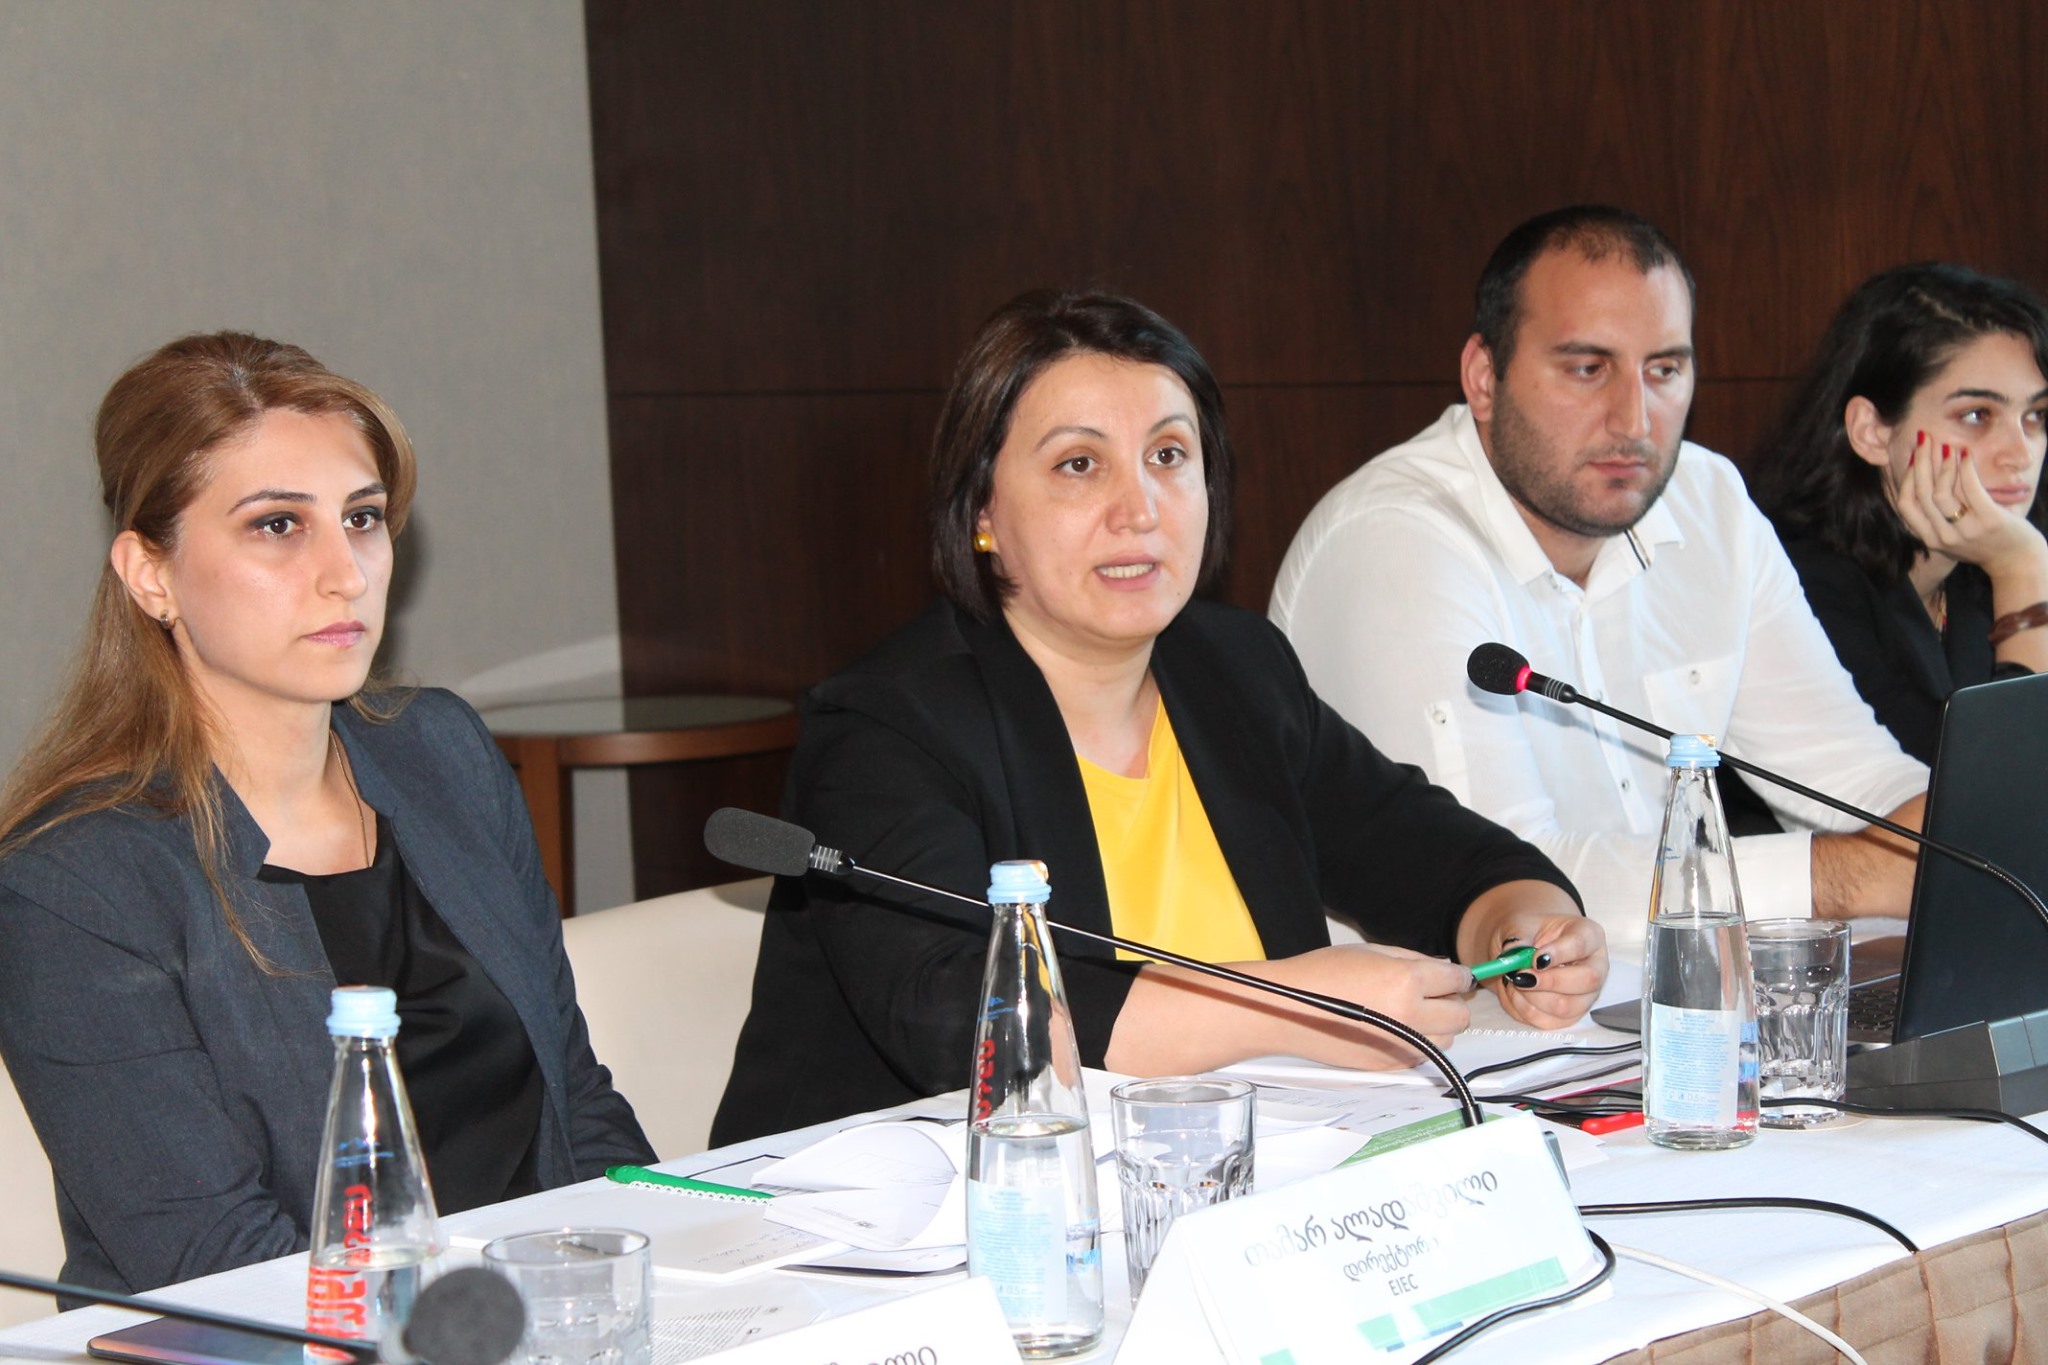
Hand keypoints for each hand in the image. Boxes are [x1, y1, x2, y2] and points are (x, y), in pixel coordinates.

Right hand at [1256, 943, 1475, 1067]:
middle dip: (1451, 1002)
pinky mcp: (1390, 1066)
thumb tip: (1443, 968)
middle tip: (1434, 994)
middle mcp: (1411, 1016)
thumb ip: (1412, 960)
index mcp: (1407, 981)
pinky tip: (1391, 1028)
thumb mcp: (1369, 951)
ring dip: (1438, 1026)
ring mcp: (1402, 1046)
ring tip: (1409, 1013)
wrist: (1287, 1010)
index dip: (1459, 976)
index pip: (1457, 980)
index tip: (1455, 977)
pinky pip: (1421, 1055)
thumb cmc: (1320, 975)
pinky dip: (1416, 1043)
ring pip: (1447, 1039)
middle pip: (1461, 1015)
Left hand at [1480, 915, 1607, 1029]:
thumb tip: (1512, 955)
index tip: (1535, 959)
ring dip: (1531, 998)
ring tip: (1513, 980)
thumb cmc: (1528, 933)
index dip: (1559, 953)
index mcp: (1588, 935)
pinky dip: (1524, 1009)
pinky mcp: (1569, 1016)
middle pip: (1586, 981)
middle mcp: (1594, 967)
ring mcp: (1585, 995)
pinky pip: (1548, 1021)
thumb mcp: (1519, 926)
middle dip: (1548, 982)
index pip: (1582, 944)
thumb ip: (1517, 940)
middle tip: (1519, 975)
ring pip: (1566, 1007)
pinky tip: (1514, 993)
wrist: (1521, 949)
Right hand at [1890, 431, 2047, 577]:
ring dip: (1942, 464)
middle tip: (1924, 438)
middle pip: (1922, 494)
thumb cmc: (1984, 543)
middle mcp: (1944, 536)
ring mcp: (1966, 530)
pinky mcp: (1989, 521)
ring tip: (1946, 445)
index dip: (1907, 477)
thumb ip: (1936, 515)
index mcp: (1930, 538)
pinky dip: (1965, 468)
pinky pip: (1971, 490)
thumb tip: (1924, 477)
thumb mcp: (1952, 535)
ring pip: (1941, 493)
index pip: (1905, 505)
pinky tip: (1965, 454)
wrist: (2016, 561)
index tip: (1914, 456)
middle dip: (1922, 461)